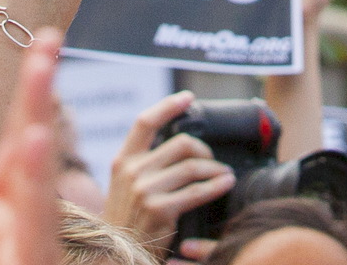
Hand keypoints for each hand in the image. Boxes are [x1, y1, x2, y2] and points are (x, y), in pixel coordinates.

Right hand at [103, 95, 231, 248]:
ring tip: (224, 174)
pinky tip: (226, 184)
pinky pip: (197, 191)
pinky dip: (217, 185)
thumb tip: (178, 144)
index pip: (145, 122)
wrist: (119, 254)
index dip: (168, 106)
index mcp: (123, 161)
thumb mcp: (125, 187)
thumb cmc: (128, 221)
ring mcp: (144, 190)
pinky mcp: (159, 209)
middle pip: (179, 143)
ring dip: (215, 169)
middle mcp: (132, 171)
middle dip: (204, 150)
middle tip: (213, 160)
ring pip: (192, 166)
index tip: (188, 98)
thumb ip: (143, 165)